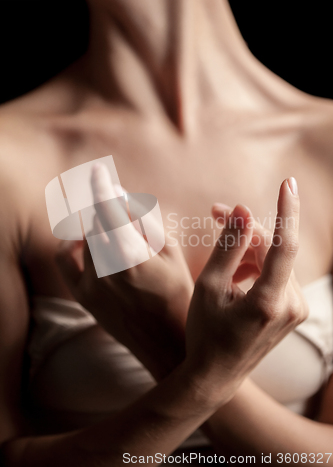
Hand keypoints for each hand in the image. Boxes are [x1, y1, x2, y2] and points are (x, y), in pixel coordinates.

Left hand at [57, 163, 193, 378]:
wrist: (169, 343)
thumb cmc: (178, 294)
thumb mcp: (171, 252)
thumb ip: (145, 221)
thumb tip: (121, 197)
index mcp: (133, 256)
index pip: (108, 210)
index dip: (101, 186)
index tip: (98, 170)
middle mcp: (107, 270)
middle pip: (95, 221)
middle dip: (105, 205)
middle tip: (117, 201)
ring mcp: (91, 286)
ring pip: (83, 238)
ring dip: (95, 223)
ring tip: (111, 222)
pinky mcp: (84, 298)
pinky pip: (66, 262)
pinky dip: (71, 246)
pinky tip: (84, 241)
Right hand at [185, 178, 308, 402]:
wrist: (216, 375)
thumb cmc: (205, 332)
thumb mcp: (209, 286)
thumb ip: (228, 245)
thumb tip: (243, 209)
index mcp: (268, 302)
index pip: (285, 245)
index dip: (286, 210)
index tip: (287, 183)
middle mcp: (291, 305)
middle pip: (273, 249)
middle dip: (245, 229)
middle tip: (215, 213)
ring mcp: (295, 309)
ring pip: (274, 260)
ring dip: (247, 250)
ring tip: (218, 262)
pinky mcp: (292, 310)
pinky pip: (275, 275)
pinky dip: (254, 267)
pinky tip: (233, 277)